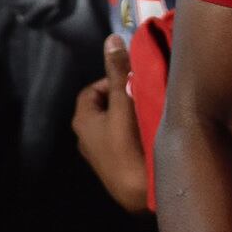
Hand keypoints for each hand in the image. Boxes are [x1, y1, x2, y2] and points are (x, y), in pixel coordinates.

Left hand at [72, 35, 149, 213]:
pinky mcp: (112, 167)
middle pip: (104, 106)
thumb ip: (118, 72)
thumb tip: (111, 40)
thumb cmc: (127, 144)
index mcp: (82, 120)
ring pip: (113, 124)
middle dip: (122, 98)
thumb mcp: (123, 103)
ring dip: (129, 116)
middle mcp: (84, 138)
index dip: (111, 80)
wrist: (139, 192)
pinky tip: (148, 135)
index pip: (92, 89)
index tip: (132, 81)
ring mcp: (98, 155)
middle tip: (143, 95)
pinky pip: (120, 140)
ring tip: (148, 113)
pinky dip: (132, 133)